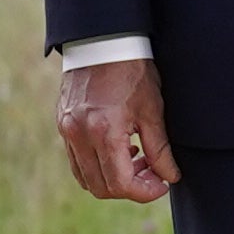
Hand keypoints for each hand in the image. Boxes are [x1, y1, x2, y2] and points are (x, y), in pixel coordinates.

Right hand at [55, 54, 178, 201]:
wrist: (104, 41)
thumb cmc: (132, 70)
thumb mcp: (153, 110)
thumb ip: (161, 149)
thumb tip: (170, 176)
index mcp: (104, 131)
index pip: (121, 184)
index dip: (145, 192)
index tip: (162, 184)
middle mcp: (79, 134)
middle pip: (102, 187)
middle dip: (130, 188)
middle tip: (153, 174)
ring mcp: (67, 130)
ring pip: (86, 178)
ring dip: (113, 179)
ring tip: (137, 159)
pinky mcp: (62, 124)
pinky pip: (77, 161)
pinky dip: (98, 165)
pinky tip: (119, 148)